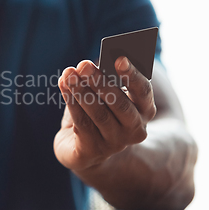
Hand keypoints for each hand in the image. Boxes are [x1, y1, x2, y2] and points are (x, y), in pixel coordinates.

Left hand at [54, 57, 155, 172]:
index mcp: (145, 109)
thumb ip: (102, 80)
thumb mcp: (104, 94)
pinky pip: (82, 123)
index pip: (143, 91)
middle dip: (100, 82)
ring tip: (69, 74)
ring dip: (81, 91)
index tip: (119, 58)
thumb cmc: (98, 111)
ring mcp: (115, 143)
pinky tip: (63, 86)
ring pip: (99, 113)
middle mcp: (135, 128)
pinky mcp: (94, 151)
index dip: (132, 75)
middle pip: (120, 104)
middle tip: (84, 65)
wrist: (84, 148)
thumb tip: (86, 66)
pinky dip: (71, 102)